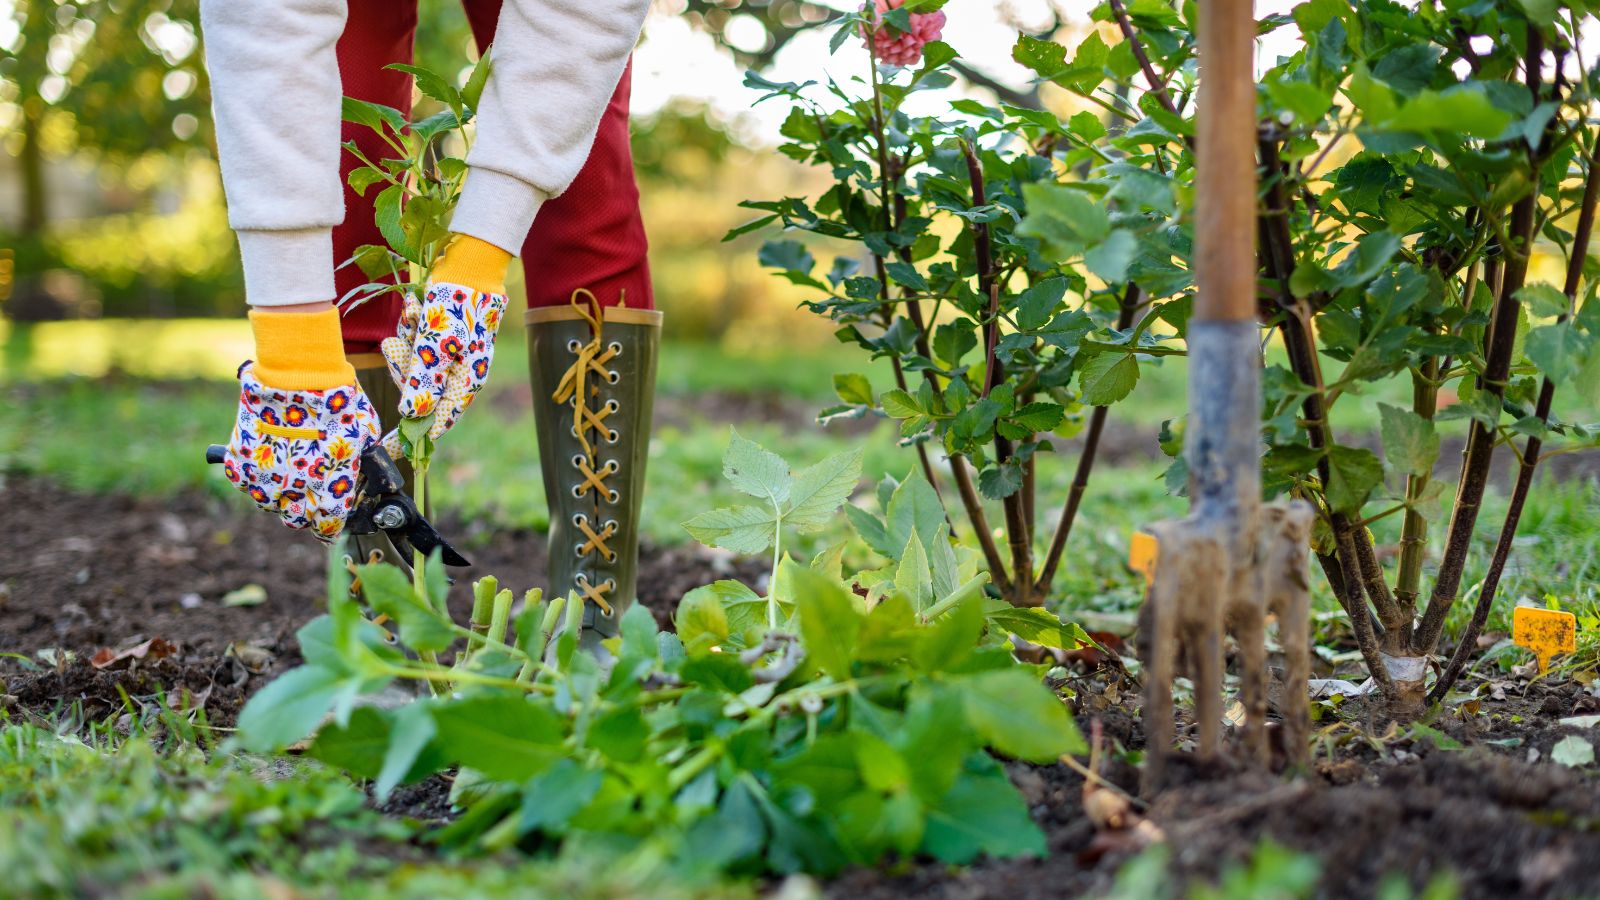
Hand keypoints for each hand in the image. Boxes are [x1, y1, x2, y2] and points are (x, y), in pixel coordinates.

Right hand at [221, 362, 382, 539]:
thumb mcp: (363, 436)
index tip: (331, 521)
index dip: (330, 527)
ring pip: (269, 504)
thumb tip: (362, 466)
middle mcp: (294, 494)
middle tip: (309, 493)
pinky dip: (255, 475)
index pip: (327, 528)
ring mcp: (263, 481)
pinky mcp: (240, 464)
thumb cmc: (337, 403)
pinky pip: (246, 482)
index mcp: (329, 492)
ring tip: (287, 470)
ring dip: (279, 494)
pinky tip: (267, 457)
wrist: (297, 376)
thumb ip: (358, 460)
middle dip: (304, 511)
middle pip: (296, 521)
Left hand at [380, 281, 507, 450]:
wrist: (469, 264)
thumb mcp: (438, 344)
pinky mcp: (434, 338)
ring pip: (410, 366)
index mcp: (466, 381)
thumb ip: (424, 379)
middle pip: (417, 391)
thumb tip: (410, 413)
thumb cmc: (459, 304)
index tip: (386, 450)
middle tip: (397, 346)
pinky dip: (408, 328)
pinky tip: (413, 308)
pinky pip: (411, 345)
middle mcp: (456, 373)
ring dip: (405, 342)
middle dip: (402, 369)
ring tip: (412, 316)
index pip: (438, 420)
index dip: (413, 435)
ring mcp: (446, 355)